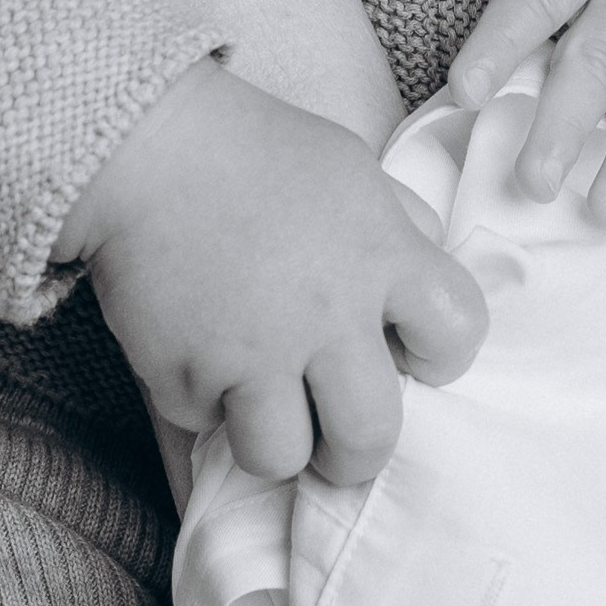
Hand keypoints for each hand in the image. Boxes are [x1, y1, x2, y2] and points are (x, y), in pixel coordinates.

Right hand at [55, 56, 488, 484]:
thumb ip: (400, 226)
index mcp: (380, 253)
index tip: (410, 355)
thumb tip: (428, 278)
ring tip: (258, 403)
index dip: (440, 355)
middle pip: (371, 435)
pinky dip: (203, 399)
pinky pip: (204, 422)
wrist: (147, 148)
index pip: (457, 332)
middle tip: (334, 435)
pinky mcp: (182, 375)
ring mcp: (251, 352)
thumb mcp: (352, 170)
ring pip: (282, 457)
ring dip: (274, 439)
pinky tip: (196, 347)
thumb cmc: (256, 151)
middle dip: (355, 452)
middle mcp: (326, 312)